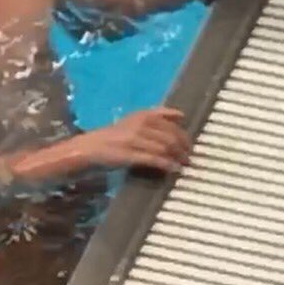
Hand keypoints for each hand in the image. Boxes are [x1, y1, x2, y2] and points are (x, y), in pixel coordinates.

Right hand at [76, 108, 191, 173]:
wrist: (92, 146)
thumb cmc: (117, 134)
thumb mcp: (135, 120)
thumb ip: (156, 116)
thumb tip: (181, 115)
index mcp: (142, 115)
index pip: (170, 123)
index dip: (183, 134)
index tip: (190, 143)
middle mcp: (140, 124)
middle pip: (170, 136)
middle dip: (183, 147)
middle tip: (189, 157)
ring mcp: (135, 140)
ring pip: (164, 147)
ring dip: (178, 157)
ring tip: (184, 164)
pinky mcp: (130, 155)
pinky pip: (154, 159)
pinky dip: (167, 165)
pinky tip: (174, 170)